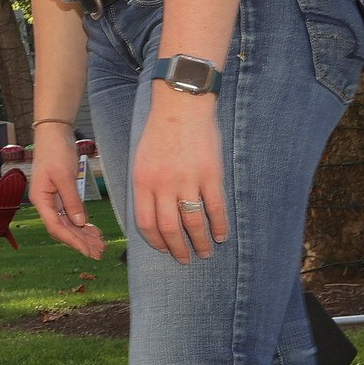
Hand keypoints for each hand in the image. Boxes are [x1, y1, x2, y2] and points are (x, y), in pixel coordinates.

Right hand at [28, 127, 103, 258]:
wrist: (54, 133)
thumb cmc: (55, 151)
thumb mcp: (64, 176)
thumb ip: (71, 200)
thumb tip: (79, 223)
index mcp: (40, 199)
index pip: (56, 227)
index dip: (72, 240)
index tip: (88, 250)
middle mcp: (45, 202)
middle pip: (63, 228)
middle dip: (81, 241)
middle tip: (99, 252)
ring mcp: (53, 199)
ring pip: (69, 223)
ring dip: (84, 234)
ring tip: (100, 244)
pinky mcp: (61, 194)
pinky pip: (72, 214)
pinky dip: (83, 223)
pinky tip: (94, 230)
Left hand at [129, 92, 228, 262]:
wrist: (181, 105)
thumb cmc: (159, 131)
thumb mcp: (141, 159)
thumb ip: (145, 186)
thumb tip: (151, 215)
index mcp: (142, 181)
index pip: (146, 223)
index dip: (156, 241)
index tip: (164, 250)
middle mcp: (163, 184)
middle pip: (169, 228)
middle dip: (178, 249)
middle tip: (185, 259)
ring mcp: (187, 180)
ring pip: (193, 222)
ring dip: (200, 242)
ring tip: (205, 252)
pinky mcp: (210, 175)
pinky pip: (215, 208)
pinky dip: (219, 226)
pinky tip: (222, 235)